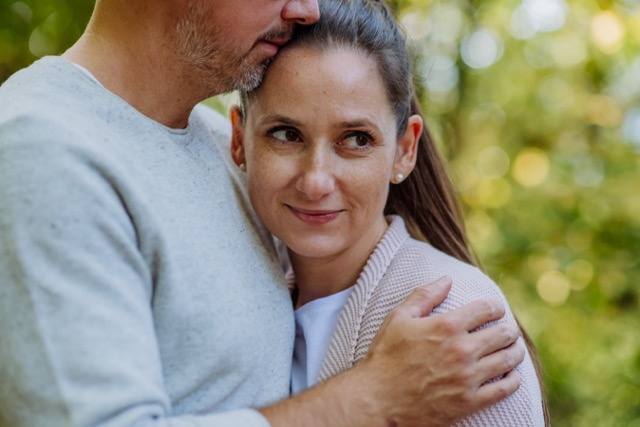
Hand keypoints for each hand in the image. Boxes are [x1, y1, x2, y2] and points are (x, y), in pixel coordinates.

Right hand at [360, 276, 524, 426]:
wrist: (377, 401)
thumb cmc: (385, 357)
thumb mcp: (398, 318)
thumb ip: (424, 296)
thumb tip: (446, 279)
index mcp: (447, 325)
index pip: (487, 308)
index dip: (496, 307)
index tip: (496, 310)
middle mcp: (462, 349)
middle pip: (504, 333)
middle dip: (509, 328)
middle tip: (508, 330)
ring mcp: (468, 377)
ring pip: (509, 359)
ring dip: (515, 351)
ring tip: (513, 349)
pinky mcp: (470, 402)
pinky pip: (505, 388)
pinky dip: (513, 379)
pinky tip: (510, 375)